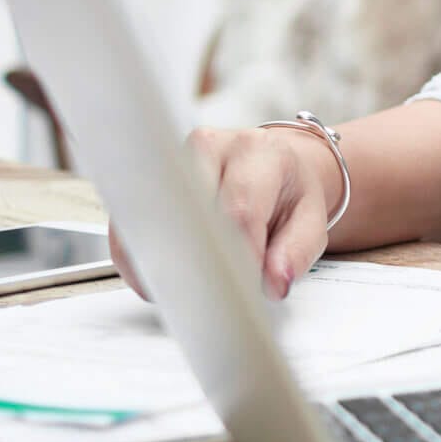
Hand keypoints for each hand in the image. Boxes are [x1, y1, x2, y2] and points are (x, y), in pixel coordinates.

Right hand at [109, 125, 336, 301]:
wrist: (274, 166)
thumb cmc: (289, 194)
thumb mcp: (310, 222)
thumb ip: (296, 253)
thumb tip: (273, 283)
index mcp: (259, 153)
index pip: (239, 208)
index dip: (237, 255)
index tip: (240, 288)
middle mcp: (210, 147)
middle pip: (187, 210)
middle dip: (194, 259)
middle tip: (206, 294)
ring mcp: (172, 159)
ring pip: (151, 216)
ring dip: (160, 260)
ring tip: (182, 288)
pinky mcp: (147, 178)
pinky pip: (130, 224)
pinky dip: (139, 257)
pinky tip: (159, 275)